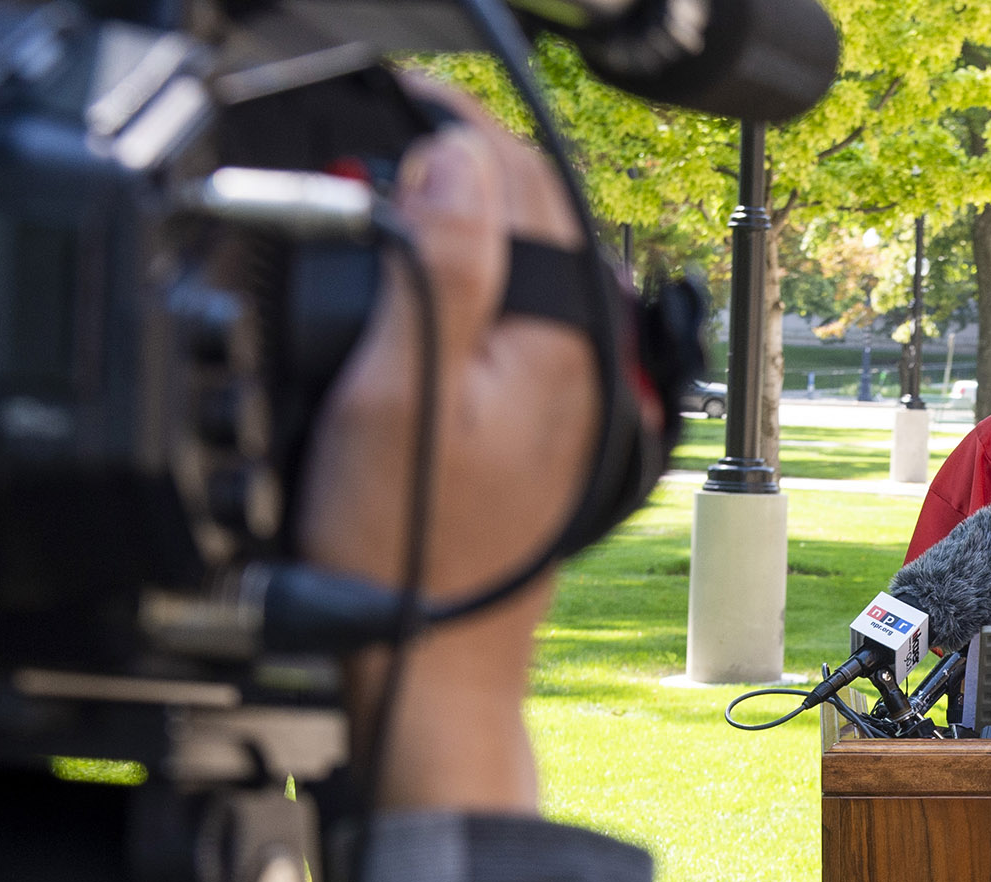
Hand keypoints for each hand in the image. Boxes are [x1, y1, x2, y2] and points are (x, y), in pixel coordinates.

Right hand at [296, 80, 596, 813]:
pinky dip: (489, 280)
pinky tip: (446, 283)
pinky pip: (528, 318)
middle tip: (402, 138)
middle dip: (475, 166)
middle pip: (542, 220)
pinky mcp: (554, 427)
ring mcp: (578, 395)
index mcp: (565, 339)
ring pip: (537, 267)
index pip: (527, 185)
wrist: (432, 664)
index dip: (459, 130)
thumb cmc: (410, 552)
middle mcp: (590, 362)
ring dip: (484, 219)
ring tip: (417, 189)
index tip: (403, 106)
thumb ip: (439, 268)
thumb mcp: (400, 393)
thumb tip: (455, 162)